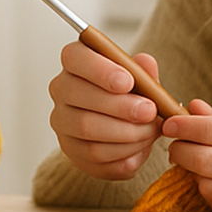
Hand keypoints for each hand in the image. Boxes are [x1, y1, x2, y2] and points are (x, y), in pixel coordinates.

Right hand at [47, 40, 165, 179]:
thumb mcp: (142, 81)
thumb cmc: (130, 98)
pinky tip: (139, 148)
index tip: (127, 82)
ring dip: (125, 132)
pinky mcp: (69, 149)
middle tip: (149, 112)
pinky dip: (122, 152)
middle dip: (120, 106)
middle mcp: (62, 89)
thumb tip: (145, 62)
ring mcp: (62, 121)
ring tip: (149, 131)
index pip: (75, 57)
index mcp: (77, 62)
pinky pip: (93, 154)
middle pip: (80, 95)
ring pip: (86, 127)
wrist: (127, 133)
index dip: (100, 69)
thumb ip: (144, 72)